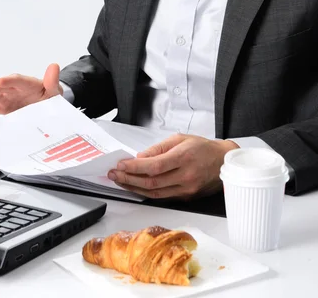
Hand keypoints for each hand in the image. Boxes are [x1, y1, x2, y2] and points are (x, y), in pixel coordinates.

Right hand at [0, 63, 62, 114]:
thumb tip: (54, 66)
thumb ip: (52, 81)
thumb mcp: (53, 90)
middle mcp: (12, 88)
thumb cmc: (49, 95)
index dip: (7, 80)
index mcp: (25, 83)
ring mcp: (6, 96)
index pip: (15, 80)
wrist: (46, 105)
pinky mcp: (1, 105)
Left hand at [107, 134, 238, 199]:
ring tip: (120, 181)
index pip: (154, 166)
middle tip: (114, 174)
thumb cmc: (203, 147)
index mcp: (184, 158)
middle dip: (129, 179)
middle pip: (152, 183)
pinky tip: (136, 186)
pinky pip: (163, 197)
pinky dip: (147, 192)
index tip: (120, 164)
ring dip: (134, 188)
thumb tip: (140, 158)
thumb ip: (159, 148)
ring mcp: (186, 190)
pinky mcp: (186, 198)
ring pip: (155, 193)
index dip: (135, 167)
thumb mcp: (180, 139)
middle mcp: (185, 177)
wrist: (223, 162)